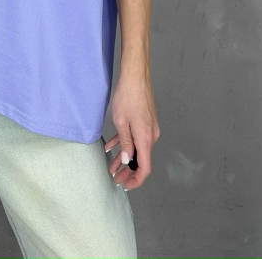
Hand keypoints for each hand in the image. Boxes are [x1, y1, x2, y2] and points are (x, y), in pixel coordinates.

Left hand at [104, 73, 159, 190]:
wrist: (136, 76)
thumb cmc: (127, 97)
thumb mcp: (121, 122)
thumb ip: (125, 143)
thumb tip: (127, 161)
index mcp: (146, 138)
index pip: (145, 167)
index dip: (136, 180)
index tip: (126, 185)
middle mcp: (150, 135)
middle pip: (141, 159)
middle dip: (128, 171)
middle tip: (116, 179)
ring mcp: (149, 128)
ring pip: (137, 148)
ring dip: (125, 158)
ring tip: (111, 166)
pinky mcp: (145, 121)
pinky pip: (135, 137)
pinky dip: (125, 143)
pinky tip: (111, 146)